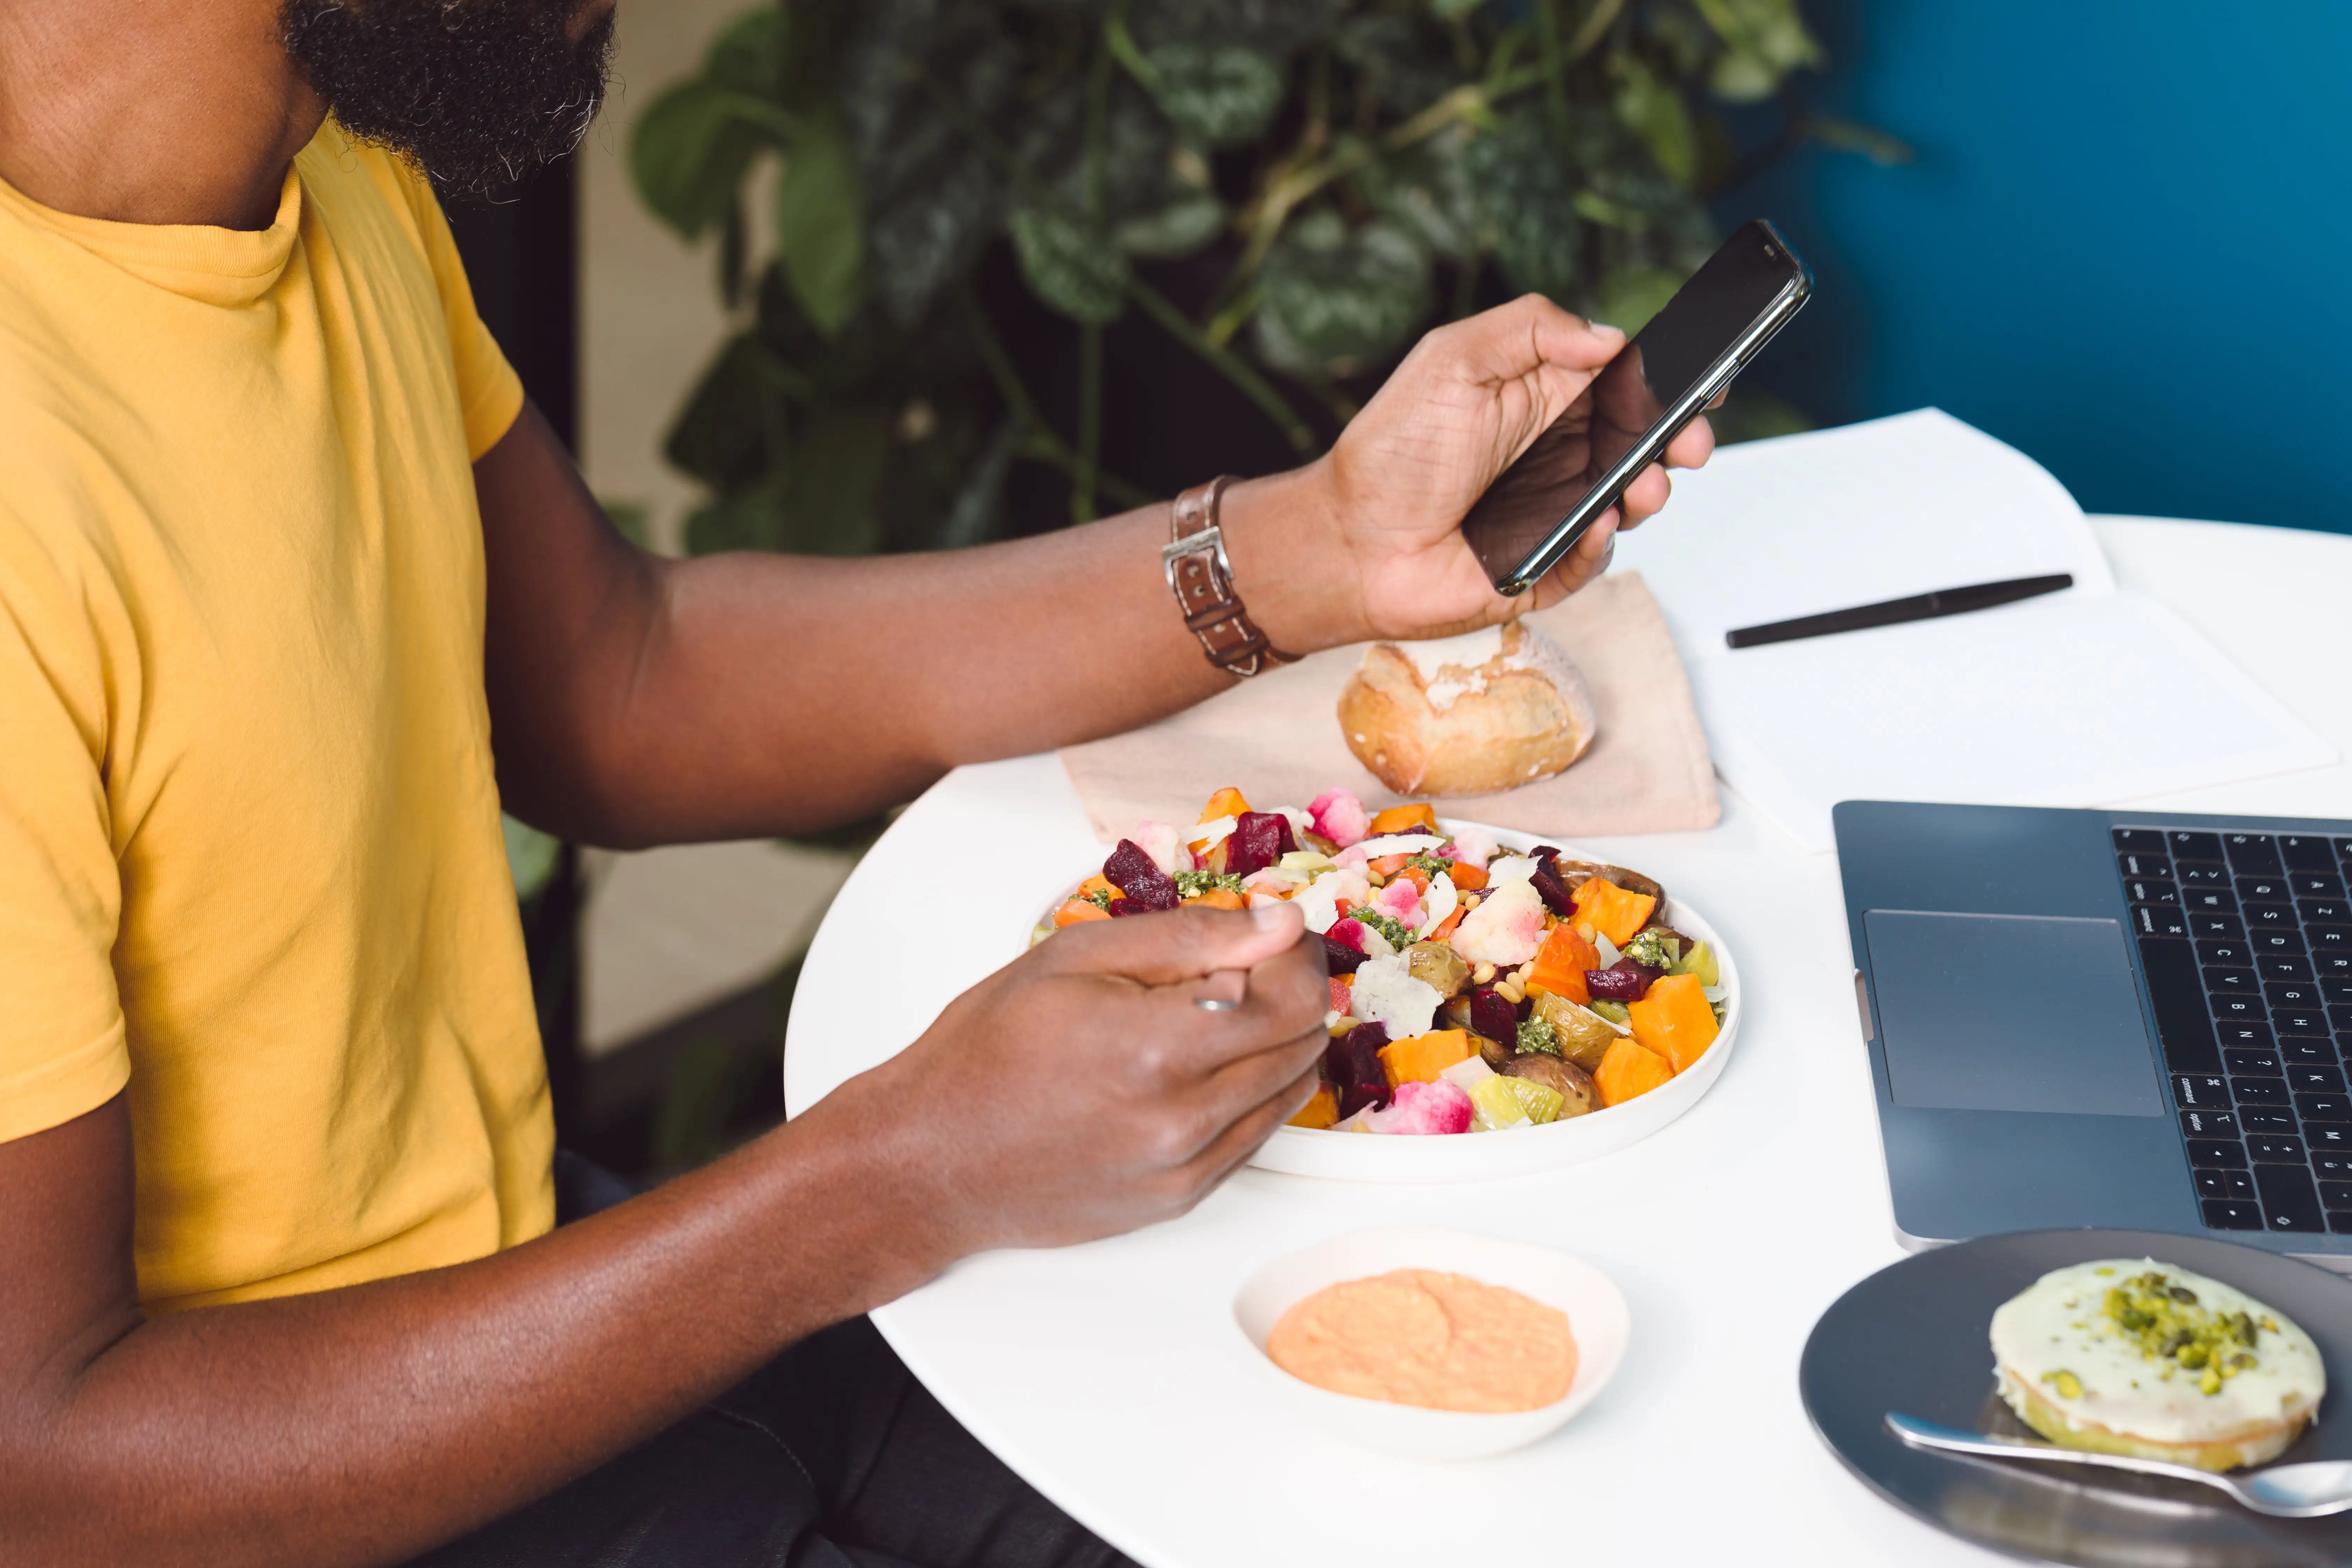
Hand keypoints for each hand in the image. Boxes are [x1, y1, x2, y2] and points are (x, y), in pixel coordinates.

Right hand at [832, 902, 1327, 1256]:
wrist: (931, 1158)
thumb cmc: (987, 1049)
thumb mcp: (1076, 958)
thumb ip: (1190, 937)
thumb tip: (1282, 924)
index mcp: (1159, 1049)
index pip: (1293, 999)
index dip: (1294, 956)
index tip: (1268, 935)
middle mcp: (1184, 1120)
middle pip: (1301, 1046)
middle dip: (1287, 993)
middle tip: (1240, 966)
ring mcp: (1186, 1169)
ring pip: (1287, 1093)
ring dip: (1272, 1044)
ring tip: (1209, 1015)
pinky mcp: (1179, 1199)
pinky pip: (1253, 1137)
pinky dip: (1246, 1092)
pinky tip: (1192, 1067)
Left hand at [1228, 294, 1715, 647]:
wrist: (1350, 540)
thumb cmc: (1392, 451)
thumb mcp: (1452, 359)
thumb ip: (1530, 328)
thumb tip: (1607, 336)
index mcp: (1546, 397)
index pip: (1626, 383)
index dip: (1668, 381)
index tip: (1703, 378)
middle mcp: (1560, 453)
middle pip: (1644, 443)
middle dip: (1679, 439)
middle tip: (1690, 440)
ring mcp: (1556, 511)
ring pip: (1630, 502)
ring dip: (1649, 490)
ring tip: (1643, 484)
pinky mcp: (1547, 565)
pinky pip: (1593, 557)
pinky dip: (1598, 542)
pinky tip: (1590, 522)